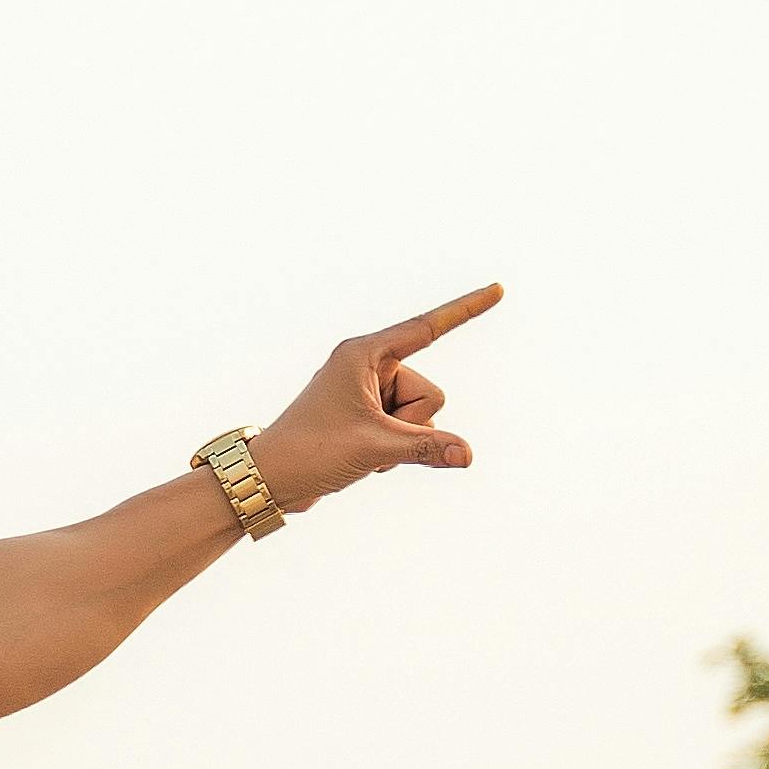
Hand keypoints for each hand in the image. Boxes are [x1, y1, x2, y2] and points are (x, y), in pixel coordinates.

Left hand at [241, 285, 500, 513]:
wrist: (270, 479)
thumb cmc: (311, 452)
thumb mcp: (374, 448)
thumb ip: (426, 447)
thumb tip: (468, 454)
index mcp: (364, 354)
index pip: (428, 328)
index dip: (466, 309)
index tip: (498, 289)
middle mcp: (369, 365)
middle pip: (430, 392)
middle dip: (410, 424)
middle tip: (367, 438)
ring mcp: (370, 390)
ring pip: (422, 415)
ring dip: (401, 441)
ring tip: (361, 450)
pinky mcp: (370, 414)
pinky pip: (409, 430)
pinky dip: (394, 449)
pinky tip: (363, 458)